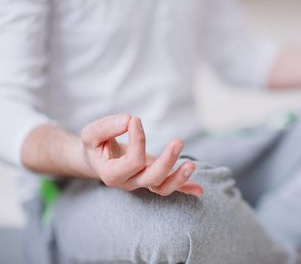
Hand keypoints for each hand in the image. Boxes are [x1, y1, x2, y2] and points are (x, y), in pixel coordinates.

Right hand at [80, 114, 203, 196]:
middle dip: (167, 161)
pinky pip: (170, 188)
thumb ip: (106, 127)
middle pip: (152, 179)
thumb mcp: (91, 134)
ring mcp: (143, 183)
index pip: (132, 162)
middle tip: (178, 141)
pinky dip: (185, 189)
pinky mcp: (154, 178)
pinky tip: (200, 189)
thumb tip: (129, 120)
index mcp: (112, 174)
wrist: (97, 159)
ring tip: (192, 164)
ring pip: (163, 188)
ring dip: (179, 178)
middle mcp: (129, 182)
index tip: (135, 119)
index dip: (138, 140)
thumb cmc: (95, 145)